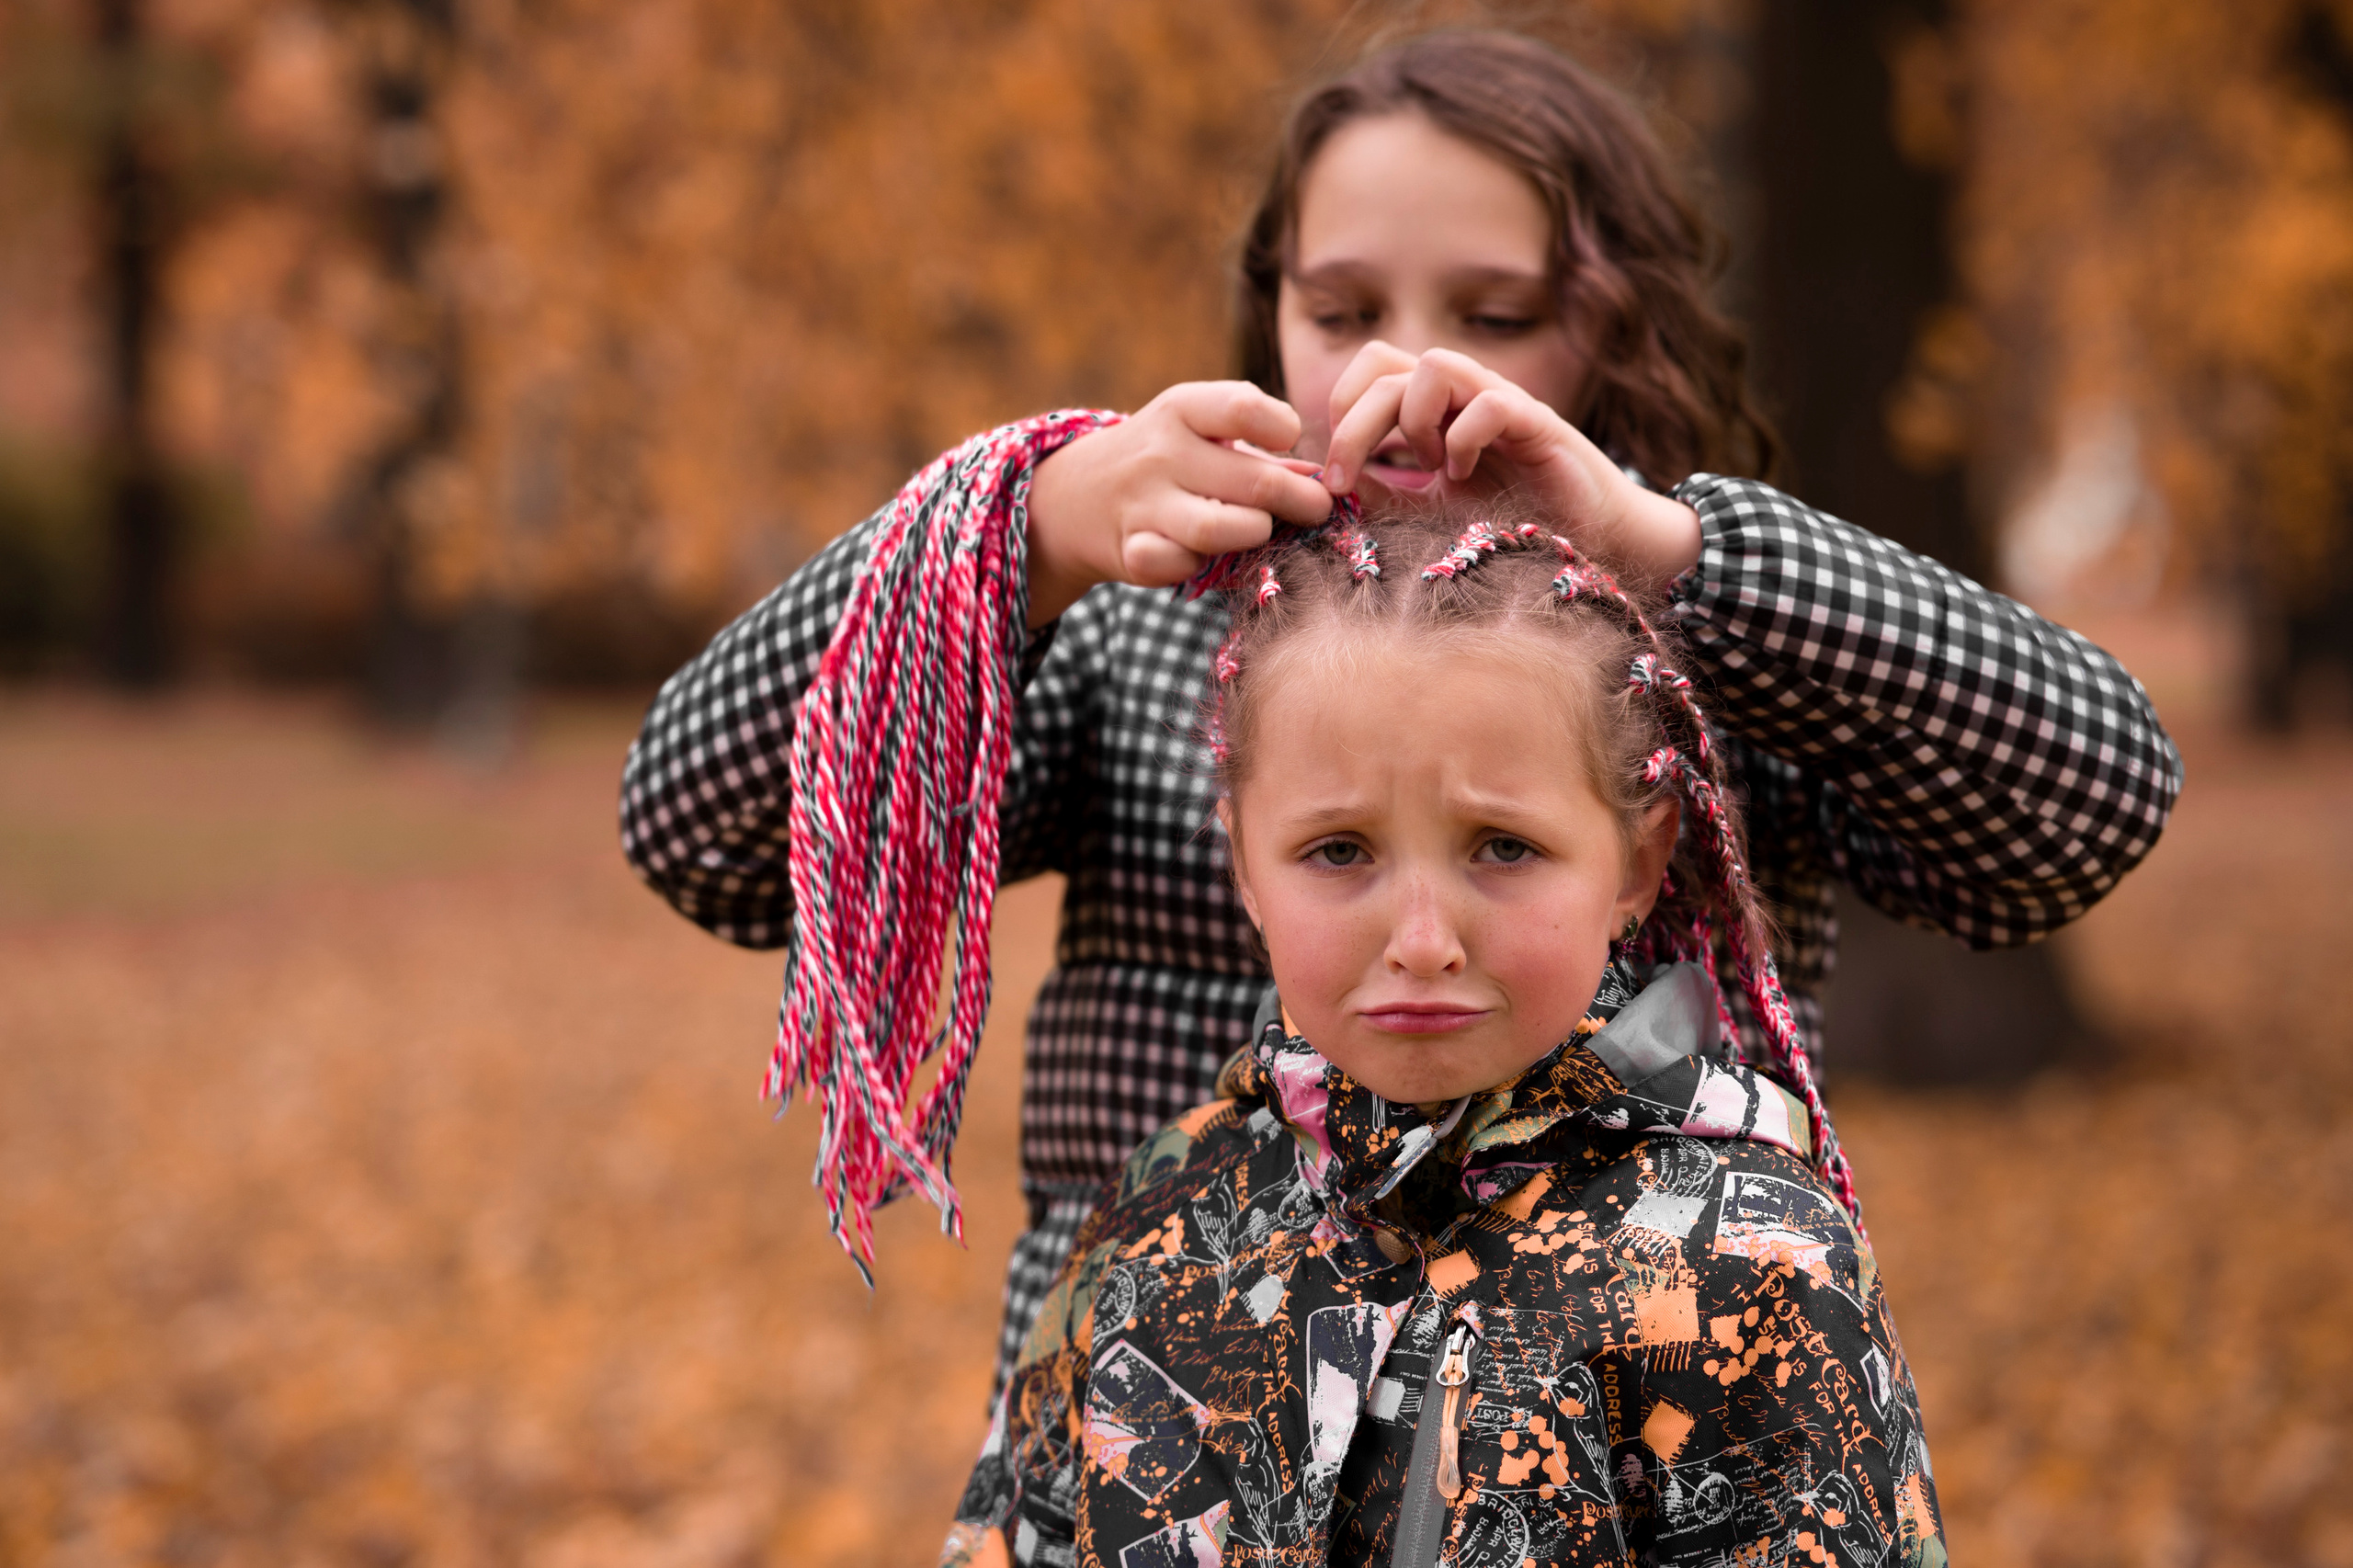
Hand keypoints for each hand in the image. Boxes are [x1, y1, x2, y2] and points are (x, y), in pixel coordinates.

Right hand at [1025, 383, 1335, 625]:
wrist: (1076, 495)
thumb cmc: (1167, 459)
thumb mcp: (1201, 433)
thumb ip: (1261, 451)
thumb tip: (1325, 477)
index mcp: (1182, 409)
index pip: (1245, 408)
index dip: (1283, 428)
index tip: (1291, 444)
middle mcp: (1159, 452)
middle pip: (1253, 480)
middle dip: (1300, 499)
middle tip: (1317, 508)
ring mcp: (1142, 504)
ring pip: (1218, 528)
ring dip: (1256, 533)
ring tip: (1264, 529)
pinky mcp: (1132, 552)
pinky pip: (1182, 566)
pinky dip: (1203, 565)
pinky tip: (1208, 555)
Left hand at [1319, 343, 1701, 588]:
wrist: (1589, 541)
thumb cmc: (1506, 524)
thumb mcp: (1421, 512)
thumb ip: (1374, 494)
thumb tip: (1315, 485)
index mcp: (1432, 407)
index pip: (1371, 368)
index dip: (1340, 409)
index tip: (1333, 477)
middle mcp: (1462, 394)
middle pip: (1387, 363)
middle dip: (1353, 425)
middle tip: (1345, 482)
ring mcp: (1499, 402)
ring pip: (1435, 364)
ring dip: (1413, 421)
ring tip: (1427, 468)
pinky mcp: (1538, 424)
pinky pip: (1490, 403)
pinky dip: (1463, 439)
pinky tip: (1463, 475)